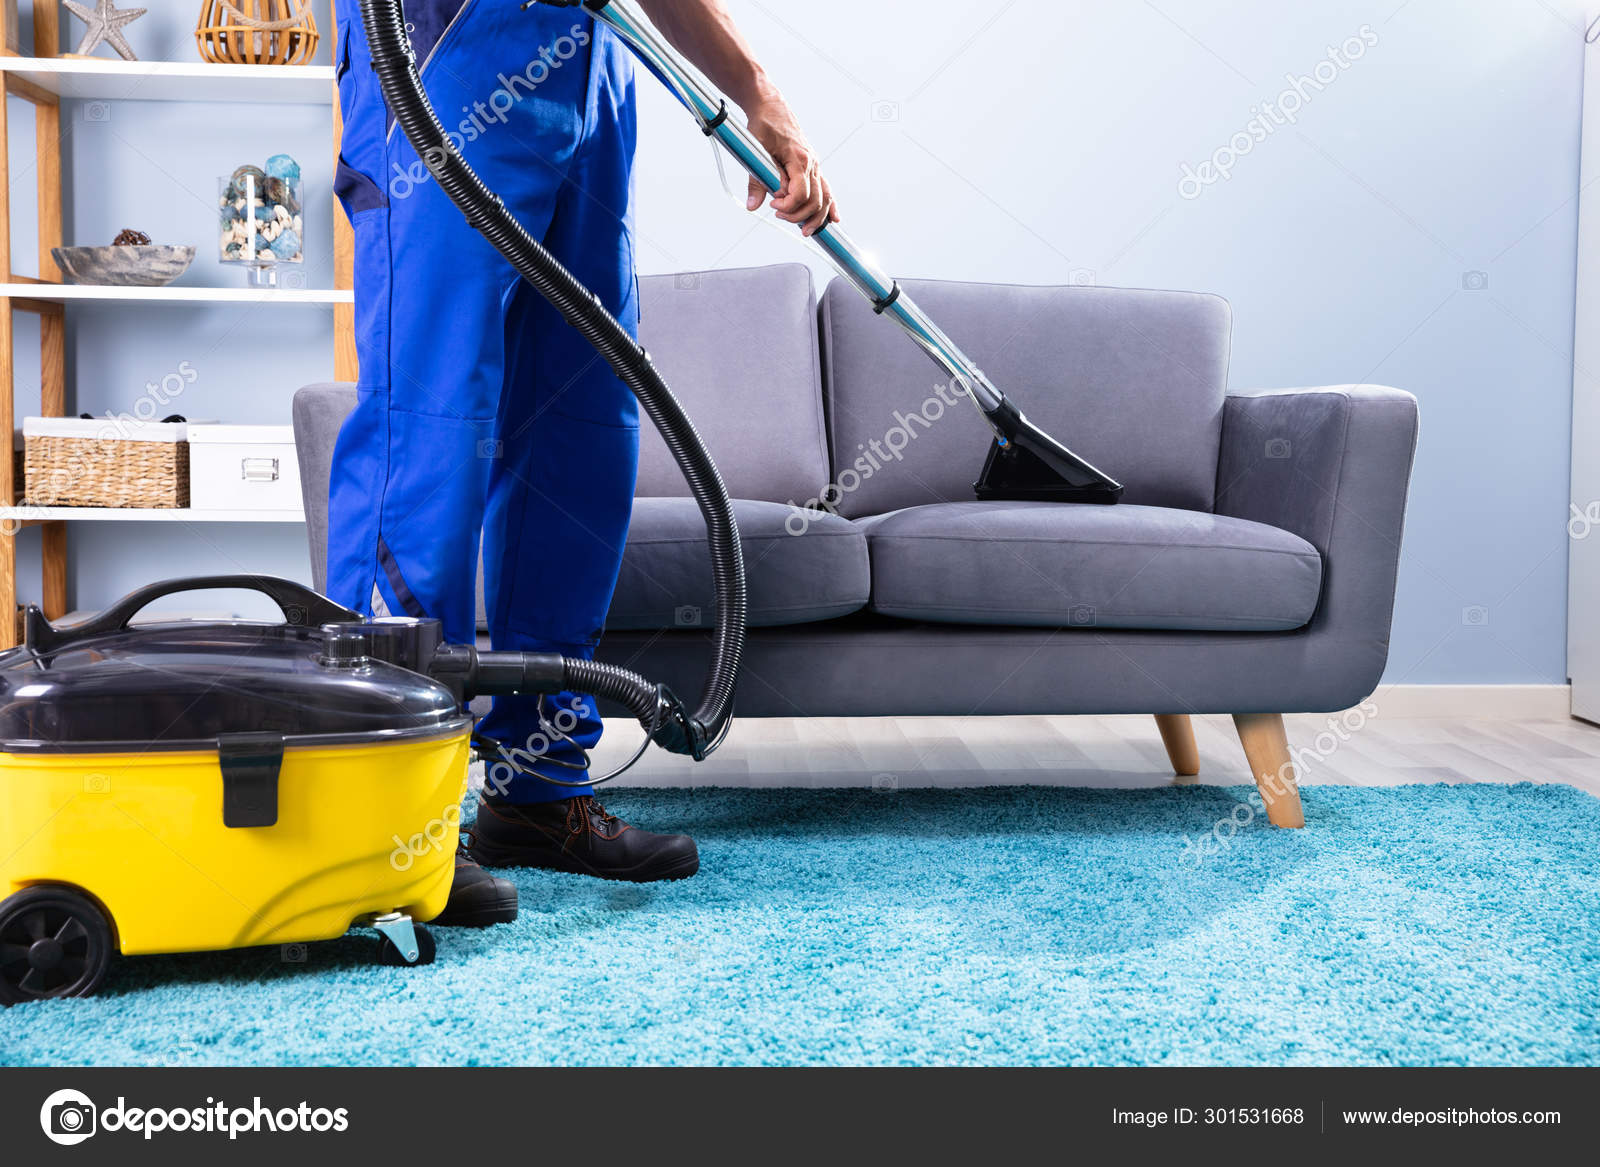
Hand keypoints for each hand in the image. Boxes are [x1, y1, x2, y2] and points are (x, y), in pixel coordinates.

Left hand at [744, 96, 840, 236]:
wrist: (770, 105)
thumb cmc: (763, 125)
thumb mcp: (755, 151)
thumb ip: (756, 181)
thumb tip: (753, 206)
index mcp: (799, 158)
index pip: (801, 193)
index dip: (788, 206)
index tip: (773, 206)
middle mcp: (811, 162)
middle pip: (815, 199)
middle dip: (799, 215)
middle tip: (780, 217)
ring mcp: (814, 164)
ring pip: (824, 196)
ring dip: (817, 217)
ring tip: (807, 231)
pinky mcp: (812, 165)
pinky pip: (825, 187)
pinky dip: (829, 204)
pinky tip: (833, 219)